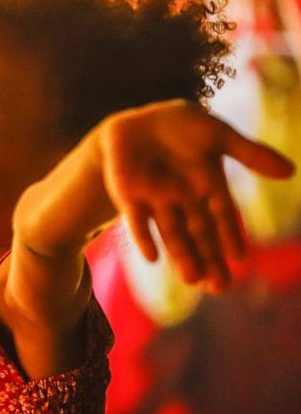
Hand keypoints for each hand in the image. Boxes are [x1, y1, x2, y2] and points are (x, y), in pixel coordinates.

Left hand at [99, 100, 294, 291]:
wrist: (137, 124)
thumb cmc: (182, 127)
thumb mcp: (218, 135)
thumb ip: (250, 154)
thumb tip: (291, 172)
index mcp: (208, 186)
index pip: (222, 217)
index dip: (230, 236)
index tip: (240, 259)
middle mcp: (184, 200)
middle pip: (199, 235)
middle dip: (209, 260)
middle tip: (220, 288)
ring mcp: (156, 200)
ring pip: (171, 234)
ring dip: (181, 256)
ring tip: (193, 280)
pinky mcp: (129, 197)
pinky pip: (137, 221)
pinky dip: (144, 237)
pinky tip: (153, 258)